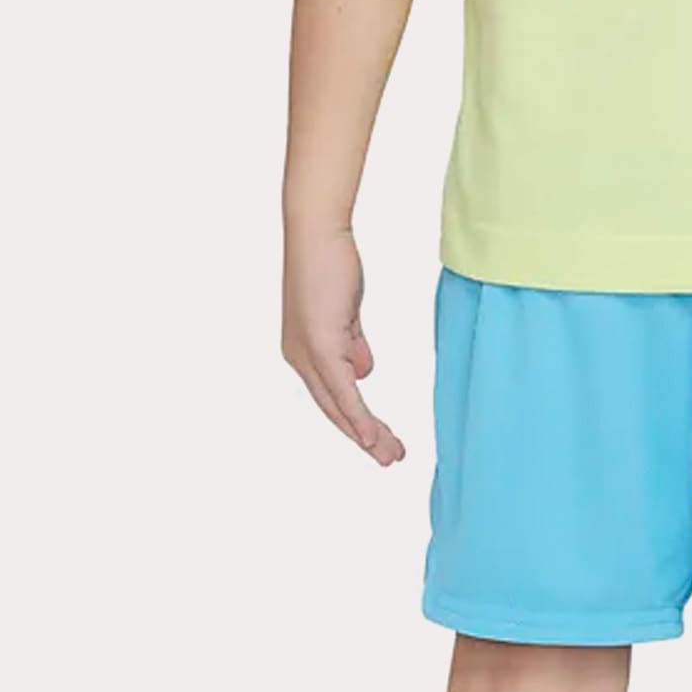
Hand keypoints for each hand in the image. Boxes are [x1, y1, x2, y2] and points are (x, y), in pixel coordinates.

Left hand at [282, 225, 404, 464]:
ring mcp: (308, 353)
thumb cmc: (331, 262)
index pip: (331, 397)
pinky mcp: (319, 345)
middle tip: (389, 458)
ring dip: (366, 435)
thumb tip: (363, 372)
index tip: (378, 440)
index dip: (355, 422)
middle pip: (333, 410)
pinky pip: (342, 391)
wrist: (318, 233)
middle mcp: (300, 357)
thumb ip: (353, 344)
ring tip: (390, 453)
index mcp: (305, 351)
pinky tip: (372, 436)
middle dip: (363, 438)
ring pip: (338, 407)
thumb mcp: (346, 313)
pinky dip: (358, 417)